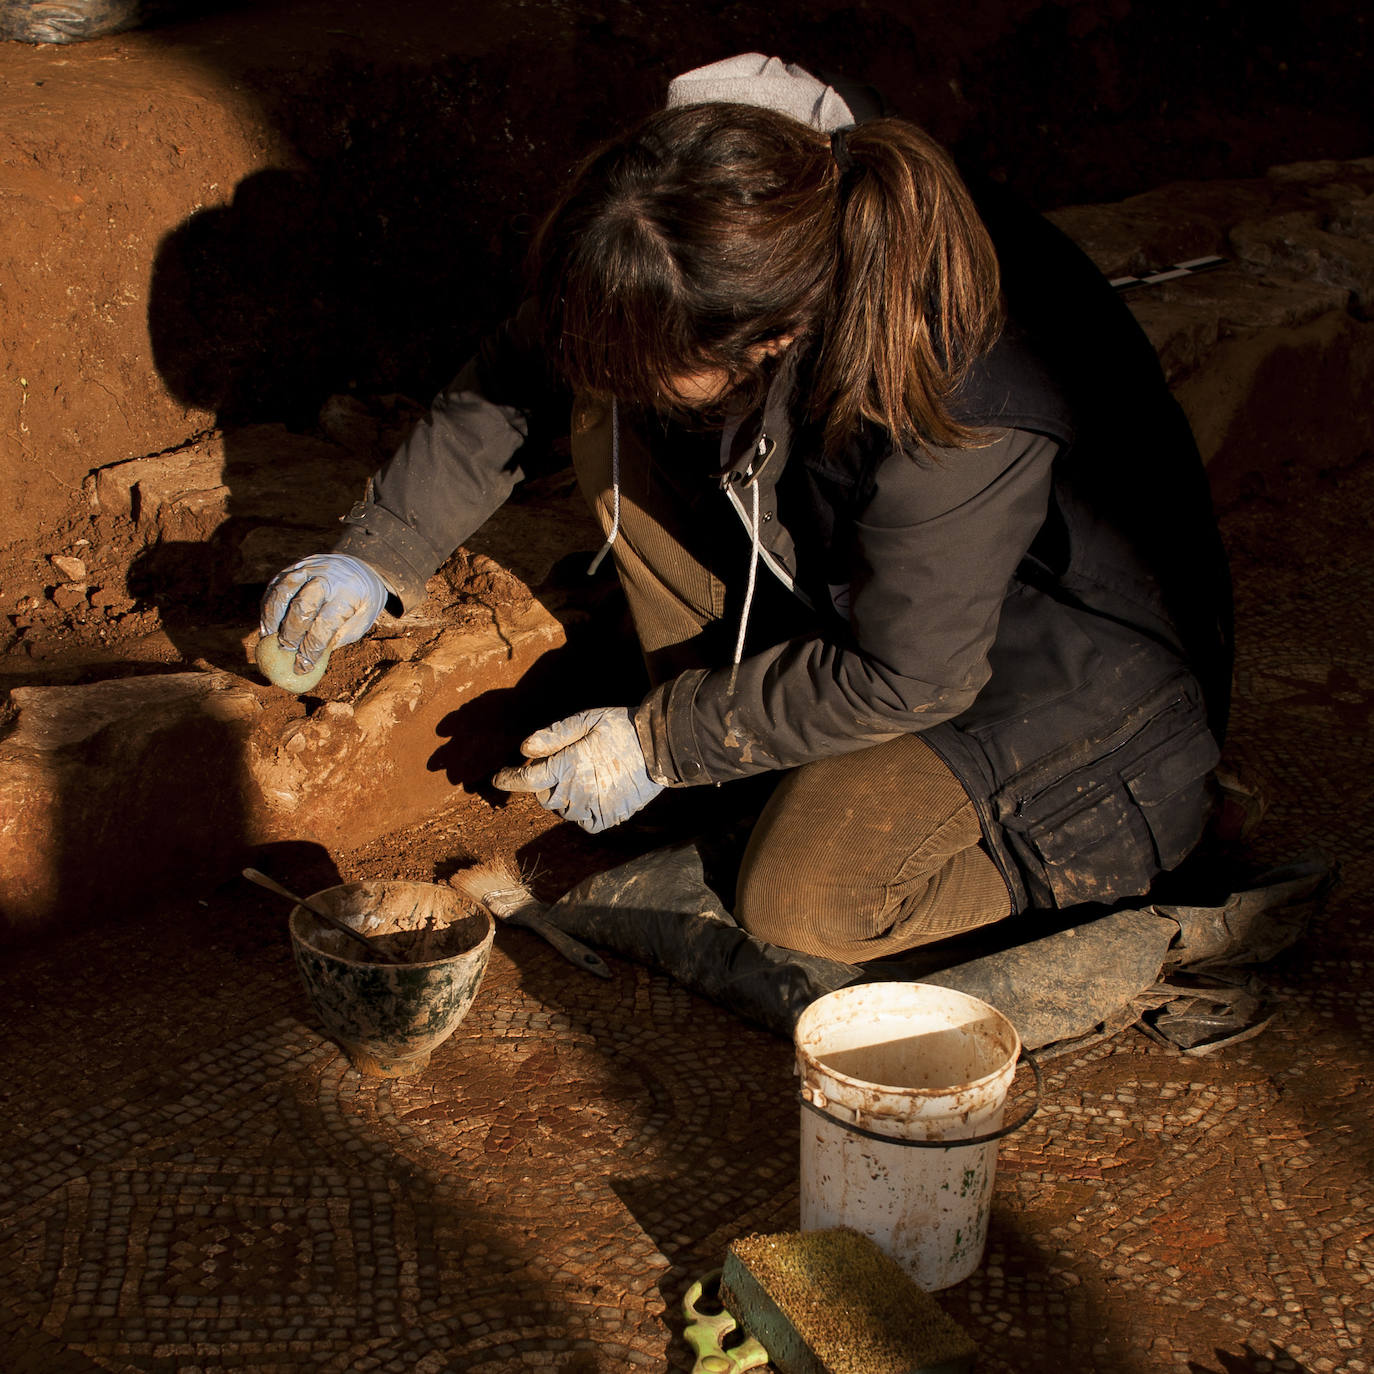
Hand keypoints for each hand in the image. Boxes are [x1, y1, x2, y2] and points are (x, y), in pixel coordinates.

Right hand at [259, 554, 389, 672]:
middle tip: (285, 652)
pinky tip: (267, 626)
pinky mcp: (292, 568)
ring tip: (269, 639)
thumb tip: (303, 663)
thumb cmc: (358, 606)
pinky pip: (274, 587)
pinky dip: (268, 608)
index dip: (311, 649)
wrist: (360, 569)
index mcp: (348, 594)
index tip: (301, 668)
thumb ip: (331, 639)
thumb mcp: (356, 625)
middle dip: (291, 632)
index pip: (326, 624)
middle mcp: (327, 578)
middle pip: (302, 605)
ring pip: (283, 592)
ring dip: (273, 619)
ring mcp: (308, 569)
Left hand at [493, 707, 663, 832]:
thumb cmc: (620, 728)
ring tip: (583, 776)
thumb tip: (523, 749)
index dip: (508, 779)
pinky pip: (583, 822)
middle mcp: (576, 791)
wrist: (659, 747)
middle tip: (560, 766)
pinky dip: (581, 811)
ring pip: (563, 810)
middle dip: (543, 783)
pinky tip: (593, 794)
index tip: (498, 777)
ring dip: (564, 796)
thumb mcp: (585, 721)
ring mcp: (592, 807)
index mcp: (567, 765)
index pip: (526, 780)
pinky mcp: (608, 817)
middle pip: (543, 796)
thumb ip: (553, 736)